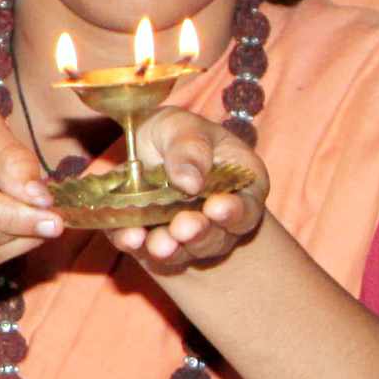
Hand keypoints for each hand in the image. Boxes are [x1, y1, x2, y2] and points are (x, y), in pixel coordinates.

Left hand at [109, 106, 276, 274]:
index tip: (216, 208)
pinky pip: (144, 249)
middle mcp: (218, 220)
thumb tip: (190, 182)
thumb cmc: (176, 133)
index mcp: (240, 188)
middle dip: (199, 235)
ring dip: (171, 249)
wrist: (144, 146)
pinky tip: (131, 238)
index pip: (246, 210)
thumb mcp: (184, 126)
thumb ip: (191, 149)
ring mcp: (186, 236)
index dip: (234, 213)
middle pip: (216, 238)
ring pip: (184, 252)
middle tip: (183, 228)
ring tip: (158, 243)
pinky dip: (137, 245)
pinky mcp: (152, 241)